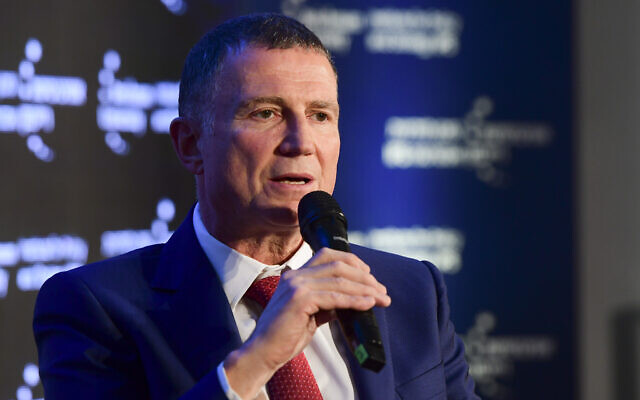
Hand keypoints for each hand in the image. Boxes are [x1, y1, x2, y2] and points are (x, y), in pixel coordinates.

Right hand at [223, 247, 390, 398]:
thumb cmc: (284, 336)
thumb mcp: (310, 314)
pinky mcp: (300, 300)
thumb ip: (326, 303)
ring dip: (365, 289)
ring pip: (339, 280)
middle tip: (381, 290)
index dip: (352, 261)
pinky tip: (368, 304)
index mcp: (296, 275)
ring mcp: (297, 286)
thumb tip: (350, 300)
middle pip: (338, 265)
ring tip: (381, 299)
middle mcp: (295, 275)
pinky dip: (354, 300)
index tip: (369, 275)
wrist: (263, 351)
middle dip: (365, 277)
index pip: (327, 255)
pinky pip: (335, 297)